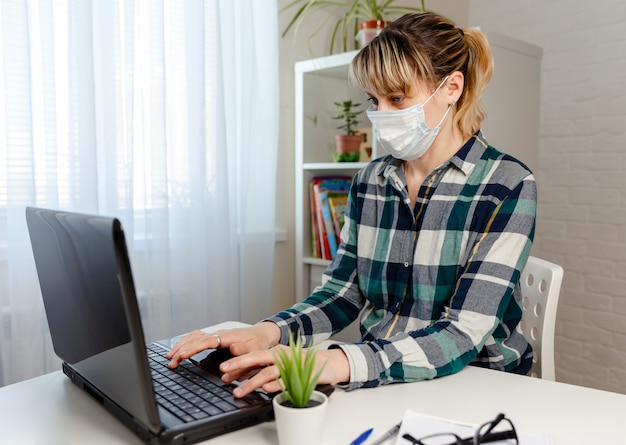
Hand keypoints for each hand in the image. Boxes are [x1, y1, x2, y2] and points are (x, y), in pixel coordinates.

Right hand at [165, 322, 280, 367]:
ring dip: (181, 345)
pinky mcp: (214, 336)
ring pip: (193, 336)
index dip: (192, 349)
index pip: (206, 342)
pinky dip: (186, 342)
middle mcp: (219, 333)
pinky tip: (180, 349)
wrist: (262, 334)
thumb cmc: (258, 344)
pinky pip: (196, 337)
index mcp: (227, 337)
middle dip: (181, 350)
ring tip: (170, 357)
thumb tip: (233, 350)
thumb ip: (243, 352)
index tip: (181, 356)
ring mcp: (215, 334)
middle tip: (170, 362)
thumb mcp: (254, 350)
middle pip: (195, 339)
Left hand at [219, 346, 349, 397]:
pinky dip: (275, 385)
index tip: (222, 370)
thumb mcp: (281, 363)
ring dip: (252, 382)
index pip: (253, 355)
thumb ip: (264, 367)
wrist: (329, 363)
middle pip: (257, 358)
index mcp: (275, 351)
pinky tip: (266, 390)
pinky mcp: (301, 374)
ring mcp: (291, 365)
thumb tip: (242, 376)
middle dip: (239, 365)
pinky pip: (286, 381)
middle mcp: (281, 355)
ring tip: (239, 391)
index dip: (237, 362)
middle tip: (224, 373)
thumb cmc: (302, 364)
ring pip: (268, 372)